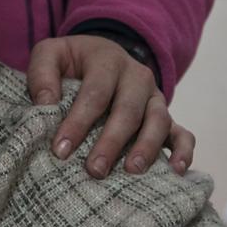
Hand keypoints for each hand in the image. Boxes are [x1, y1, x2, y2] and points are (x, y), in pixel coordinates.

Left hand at [26, 35, 194, 177]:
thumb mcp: (50, 55)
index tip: (61, 151)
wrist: (101, 57)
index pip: (95, 93)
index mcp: (108, 60)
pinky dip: (183, 151)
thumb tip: (46, 105)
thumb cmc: (70, 63)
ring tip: (131, 171)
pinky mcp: (167, 116)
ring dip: (146, 147)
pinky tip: (176, 170)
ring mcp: (155, 97)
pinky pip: (183, 132)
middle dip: (111, 142)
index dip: (78, 122)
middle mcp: (137, 76)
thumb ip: (42, 74)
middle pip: (128, 110)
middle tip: (94, 170)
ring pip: (158, 120)